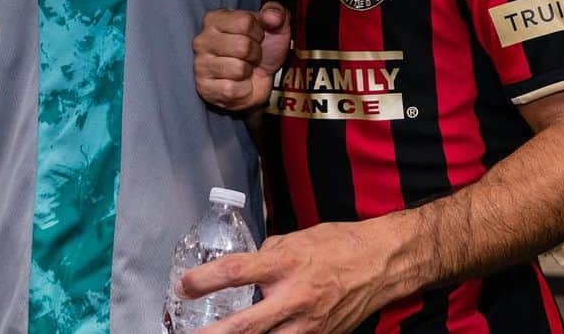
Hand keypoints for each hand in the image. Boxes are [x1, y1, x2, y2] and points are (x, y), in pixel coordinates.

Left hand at [178, 217, 406, 333]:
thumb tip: (246, 268)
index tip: (184, 285)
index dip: (206, 280)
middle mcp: (294, 297)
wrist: (379, 264)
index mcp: (286, 263)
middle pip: (245, 325)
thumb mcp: (297, 238)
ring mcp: (308, 325)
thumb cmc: (338, 244)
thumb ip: (268, 254)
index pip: (237, 272)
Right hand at [193, 3, 290, 111]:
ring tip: (244, 69)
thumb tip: (271, 16)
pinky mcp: (204, 88)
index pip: (245, 22)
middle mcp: (202, 40)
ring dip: (248, 72)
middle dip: (255, 54)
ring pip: (238, 69)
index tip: (256, 37)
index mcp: (214, 18)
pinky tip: (238, 84)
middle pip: (242, 46)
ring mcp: (200, 64)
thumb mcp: (275, 26)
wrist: (259, 80)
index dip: (258, 32)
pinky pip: (233, 89)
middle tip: (250, 56)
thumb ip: (276, 12)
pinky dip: (243, 90)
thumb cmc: (263, 49)